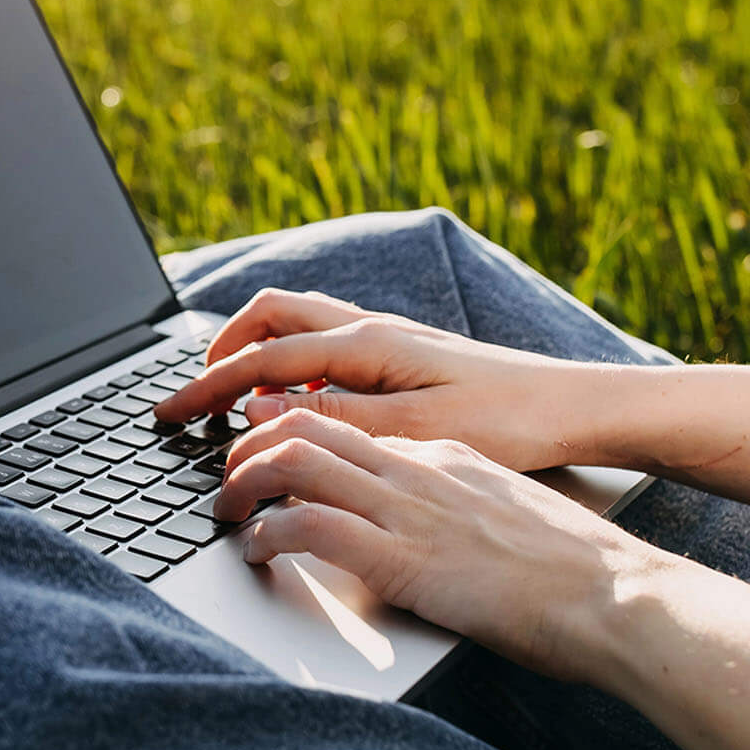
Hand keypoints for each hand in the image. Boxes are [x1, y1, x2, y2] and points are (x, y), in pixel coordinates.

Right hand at [155, 288, 612, 472]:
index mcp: (370, 344)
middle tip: (191, 393)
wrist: (581, 407)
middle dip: (221, 349)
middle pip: (273, 316)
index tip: (168, 414)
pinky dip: (292, 363)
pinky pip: (328, 345)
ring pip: (300, 325)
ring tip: (230, 391)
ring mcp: (393, 339)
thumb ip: (338, 418)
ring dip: (256, 351)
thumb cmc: (514, 423)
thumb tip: (265, 404)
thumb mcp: (420, 433)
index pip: (264, 358)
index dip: (208, 386)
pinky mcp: (409, 357)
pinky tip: (298, 400)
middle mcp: (376, 330)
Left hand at [214, 407, 676, 681]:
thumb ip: (460, 515)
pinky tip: (257, 552)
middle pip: (307, 426)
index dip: (294, 438)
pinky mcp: (403, 558)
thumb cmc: (578, 575)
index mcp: (446, 457)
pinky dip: (267, 534)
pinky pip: (309, 528)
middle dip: (250, 448)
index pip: (350, 428)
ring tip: (227, 512)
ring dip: (244, 484)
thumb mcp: (509, 521)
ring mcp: (410, 510)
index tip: (269, 463)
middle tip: (228, 480)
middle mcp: (420, 469)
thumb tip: (428, 538)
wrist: (618, 596)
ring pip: (294, 463)